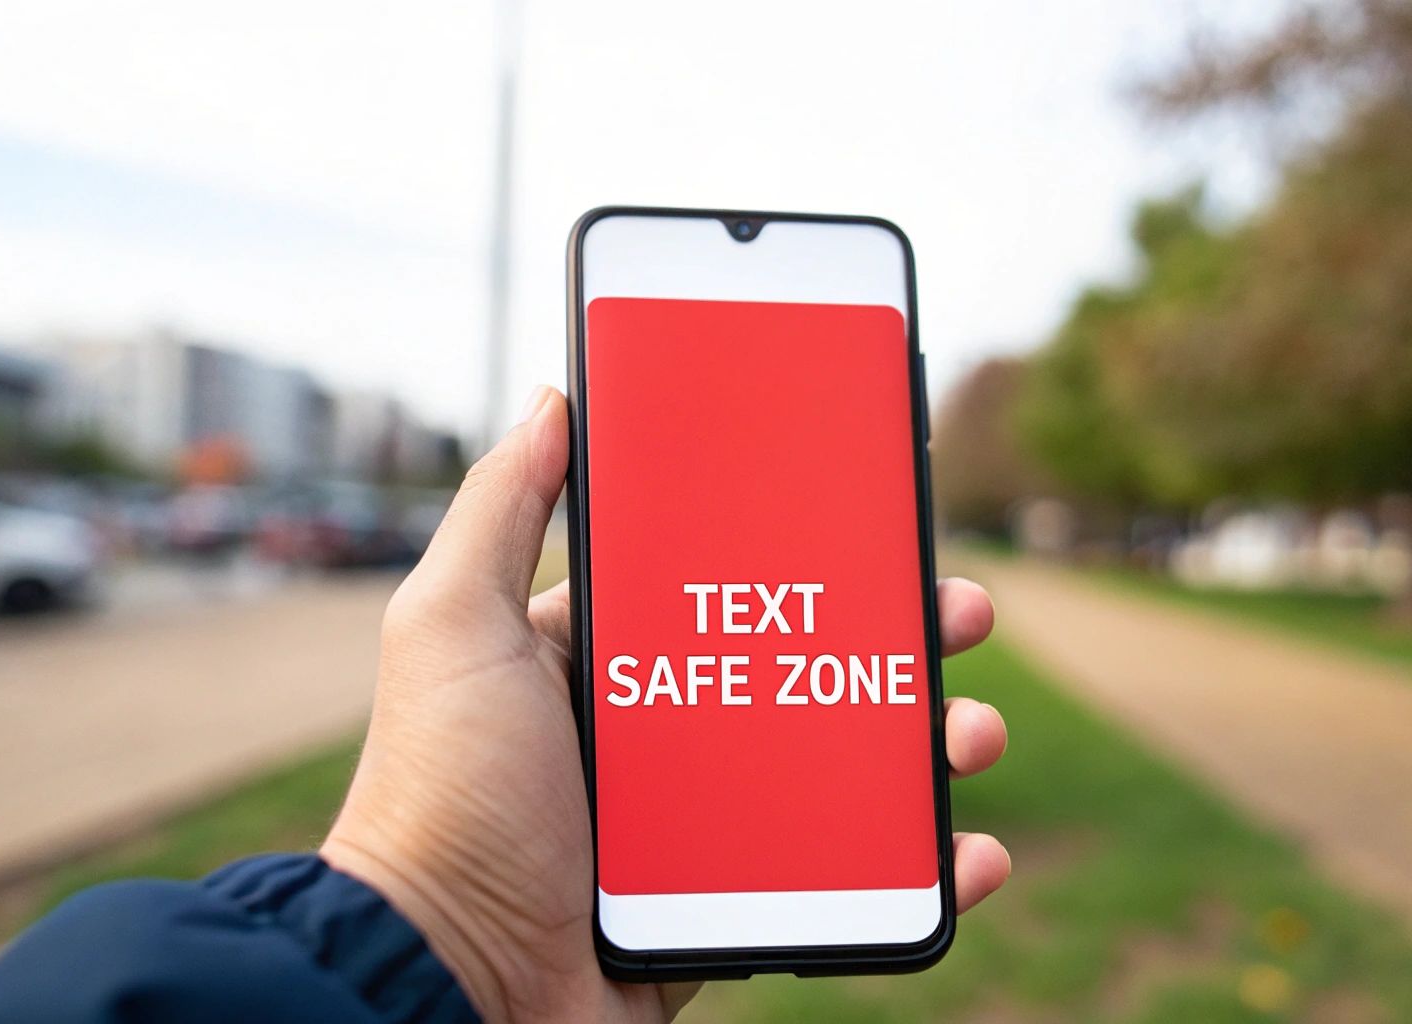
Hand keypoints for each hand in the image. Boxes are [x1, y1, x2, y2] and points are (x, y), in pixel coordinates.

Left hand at [322, 386, 1010, 1023]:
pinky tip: (969, 850)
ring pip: (848, 770)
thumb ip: (502, 510)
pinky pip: (847, 881)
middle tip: (959, 613)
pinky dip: (923, 870)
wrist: (444, 980)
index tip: (879, 515)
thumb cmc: (438, 797)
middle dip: (899, 637)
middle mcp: (666, 739)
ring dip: (929, 744)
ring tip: (972, 733)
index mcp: (612, 665)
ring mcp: (707, 827)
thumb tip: (554, 398)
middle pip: (812, 669)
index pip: (732, 587)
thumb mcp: (451, 626)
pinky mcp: (735, 909)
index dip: (811, 553)